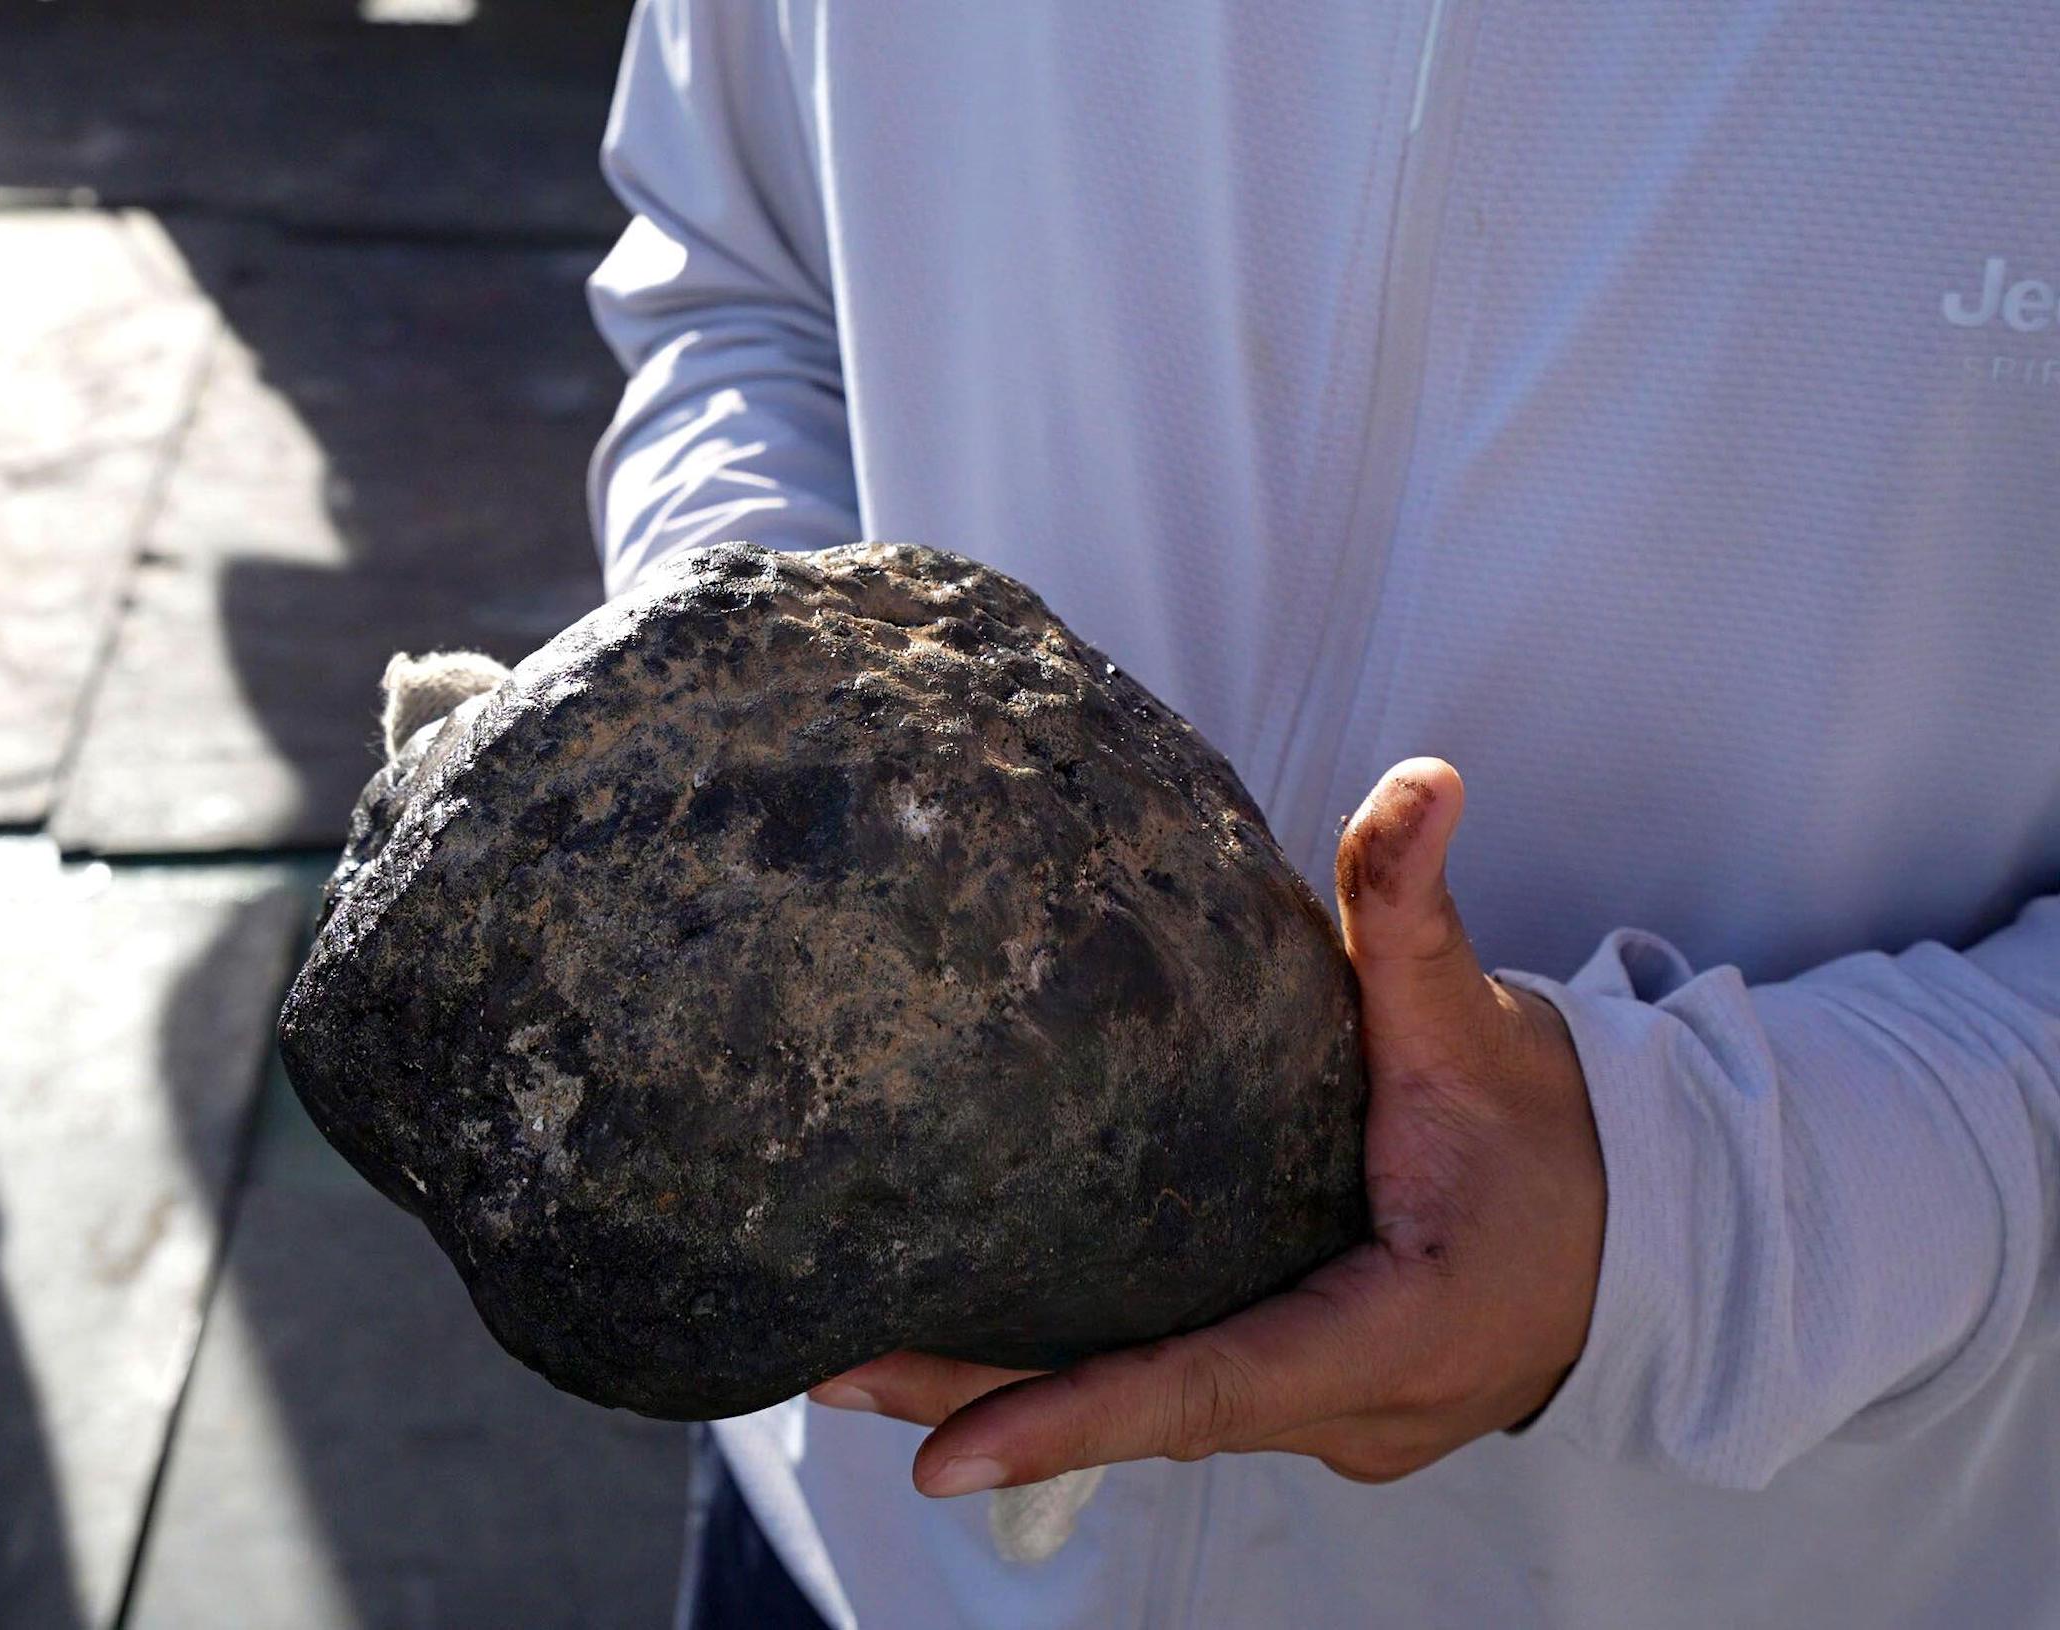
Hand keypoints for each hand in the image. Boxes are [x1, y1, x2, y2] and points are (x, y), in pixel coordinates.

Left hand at [809, 758, 1605, 1494]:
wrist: (1640, 1228)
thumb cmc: (1551, 1131)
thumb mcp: (1478, 1023)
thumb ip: (1421, 911)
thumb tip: (1424, 776)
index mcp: (1397, 1331)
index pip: (1211, 1387)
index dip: (1072, 1419)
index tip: (938, 1458)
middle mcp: (1353, 1409)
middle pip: (1147, 1418)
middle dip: (982, 1402)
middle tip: (824, 1371)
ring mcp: (1328, 1419)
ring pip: (1151, 1419)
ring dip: (1003, 1394)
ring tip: (844, 1363)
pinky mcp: (1307, 1398)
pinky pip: (1176, 1396)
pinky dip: (1071, 1382)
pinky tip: (959, 1352)